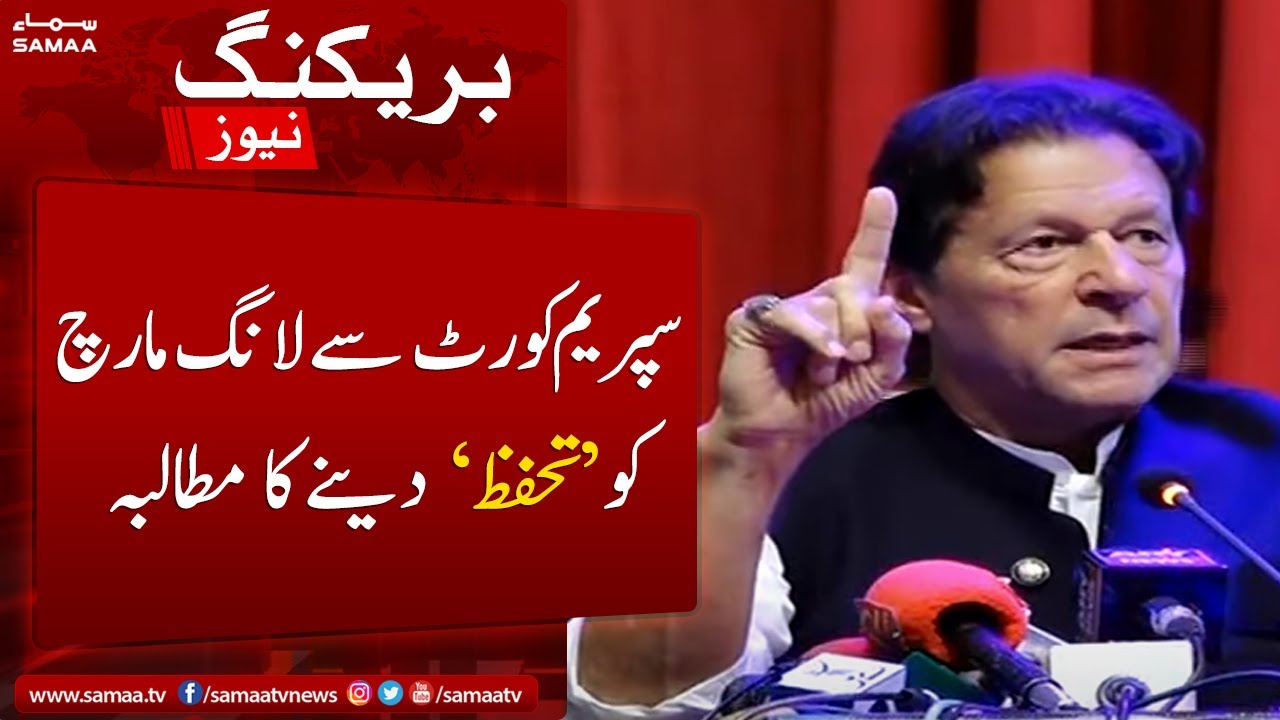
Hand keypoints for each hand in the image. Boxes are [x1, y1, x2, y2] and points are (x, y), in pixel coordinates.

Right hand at [711, 187, 912, 458]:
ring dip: (836, 347)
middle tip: (853, 360)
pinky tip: (822, 359)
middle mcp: (815, 299)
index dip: (874, 226)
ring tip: (822, 373)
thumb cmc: (824, 403)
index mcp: (844, 308)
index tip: (884, 194)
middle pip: (855, 288)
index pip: (863, 261)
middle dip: (865, 329)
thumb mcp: (877, 377)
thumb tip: (883, 303)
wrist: (780, 434)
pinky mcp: (754, 317)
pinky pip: (795, 315)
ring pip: (829, 304)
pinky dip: (815, 339)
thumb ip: (893, 340)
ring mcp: (783, 307)